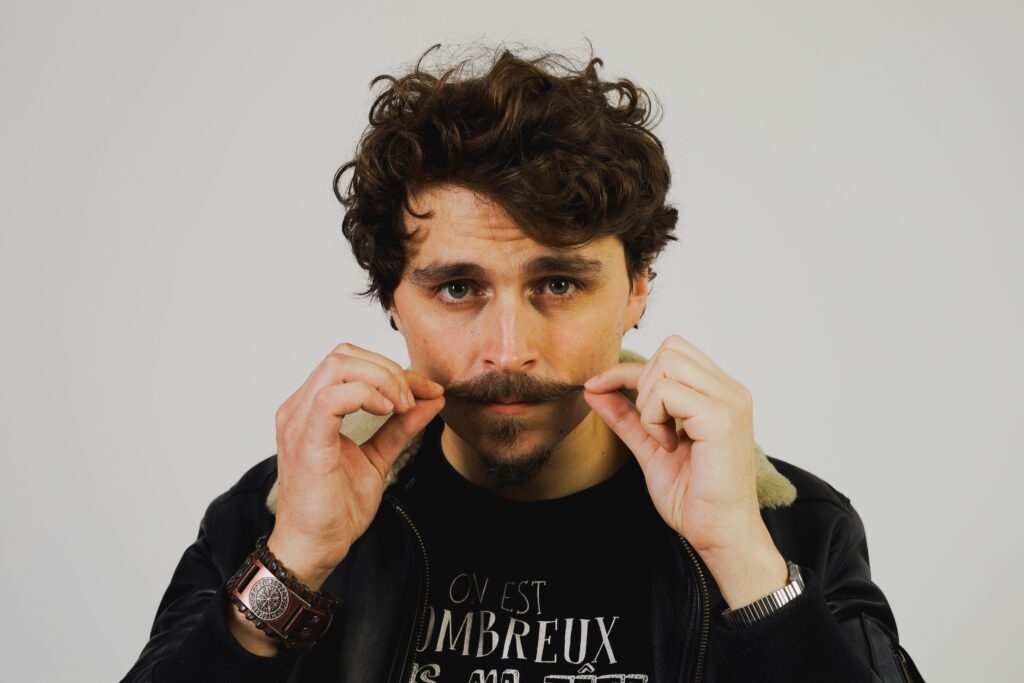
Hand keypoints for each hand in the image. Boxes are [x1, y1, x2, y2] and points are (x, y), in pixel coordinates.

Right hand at [269, 343, 443, 583]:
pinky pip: (331, 397)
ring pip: (338, 365)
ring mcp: (298, 421)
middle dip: (389, 369)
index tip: (427, 390)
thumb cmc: (336, 508)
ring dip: (381, 379)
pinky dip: (366, 394)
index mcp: (311, 409)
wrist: (315, 548)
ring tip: (402, 406)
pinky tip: (387, 411)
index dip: (392, 369)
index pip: (350, 363)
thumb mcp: (378, 457)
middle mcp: (299, 408)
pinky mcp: (305, 440)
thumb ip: (400, 426)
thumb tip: (431, 399)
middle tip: (413, 399)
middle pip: (344, 355)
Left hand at [583, 335, 766, 558]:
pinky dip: (655, 418)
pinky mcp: (721, 417)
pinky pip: (668, 392)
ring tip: (662, 438)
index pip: (672, 351)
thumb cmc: (695, 497)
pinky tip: (670, 446)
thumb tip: (594, 389)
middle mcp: (730, 390)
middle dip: (642, 383)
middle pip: (669, 348)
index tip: (598, 387)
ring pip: (667, 363)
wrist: (721, 535)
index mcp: (720, 393)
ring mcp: (730, 401)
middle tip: (651, 426)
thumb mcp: (650, 446)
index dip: (630, 369)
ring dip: (649, 402)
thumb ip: (626, 415)